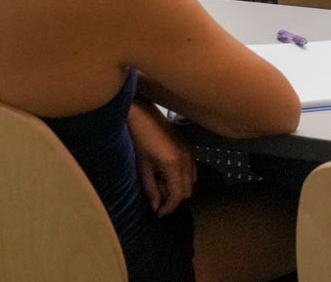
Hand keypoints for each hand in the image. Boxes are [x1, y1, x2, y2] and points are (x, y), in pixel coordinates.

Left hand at [127, 101, 195, 216]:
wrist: (144, 116)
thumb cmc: (139, 140)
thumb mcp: (142, 167)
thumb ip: (150, 188)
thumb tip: (156, 206)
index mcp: (174, 166)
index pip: (178, 195)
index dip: (169, 208)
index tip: (158, 214)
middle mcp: (187, 161)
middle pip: (188, 190)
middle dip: (173, 198)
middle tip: (156, 197)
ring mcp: (190, 154)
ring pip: (192, 181)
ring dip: (178, 188)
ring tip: (160, 184)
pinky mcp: (189, 149)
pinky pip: (191, 171)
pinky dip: (181, 178)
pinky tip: (166, 173)